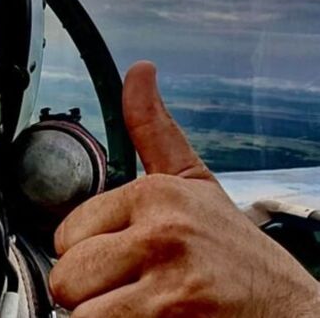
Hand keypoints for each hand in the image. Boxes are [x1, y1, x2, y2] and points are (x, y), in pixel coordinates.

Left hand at [49, 61, 319, 316]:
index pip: (67, 235)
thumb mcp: (196, 185)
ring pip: (80, 311)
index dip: (90, 258)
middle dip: (91, 294)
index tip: (124, 263)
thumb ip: (154, 131)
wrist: (296, 316)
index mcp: (156, 194)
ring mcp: (169, 278)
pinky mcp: (174, 316)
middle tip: (134, 293)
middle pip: (67, 276)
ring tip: (145, 311)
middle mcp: (161, 230)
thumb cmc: (238, 256)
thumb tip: (139, 71)